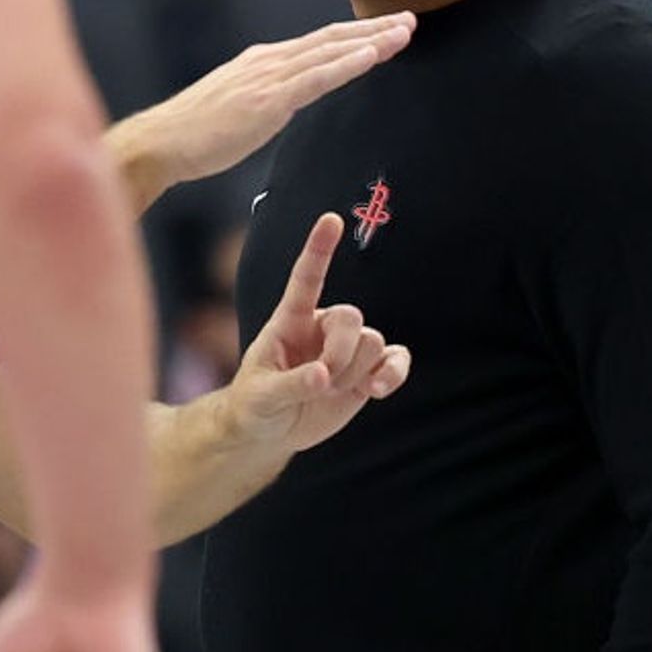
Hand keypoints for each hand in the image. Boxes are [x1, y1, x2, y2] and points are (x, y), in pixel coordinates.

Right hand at [115, 14, 413, 206]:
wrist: (160, 143)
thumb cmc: (195, 134)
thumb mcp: (239, 107)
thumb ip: (269, 98)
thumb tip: (289, 100)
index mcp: (264, 62)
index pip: (320, 43)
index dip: (357, 34)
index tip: (387, 29)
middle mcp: (270, 61)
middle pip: (332, 39)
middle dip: (374, 28)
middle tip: (410, 20)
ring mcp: (268, 77)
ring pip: (330, 52)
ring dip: (371, 40)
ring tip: (403, 33)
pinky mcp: (267, 100)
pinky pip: (316, 78)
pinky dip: (347, 64)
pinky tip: (373, 55)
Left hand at [223, 213, 409, 453]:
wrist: (271, 431)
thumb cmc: (256, 404)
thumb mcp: (261, 396)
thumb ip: (290, 385)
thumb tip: (323, 376)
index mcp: (291, 320)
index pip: (307, 278)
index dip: (319, 248)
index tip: (330, 219)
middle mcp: (323, 327)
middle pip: (352, 318)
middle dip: (341, 354)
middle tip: (322, 384)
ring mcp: (347, 348)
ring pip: (374, 342)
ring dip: (355, 373)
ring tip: (330, 393)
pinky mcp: (367, 371)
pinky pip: (396, 359)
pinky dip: (393, 374)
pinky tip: (377, 390)